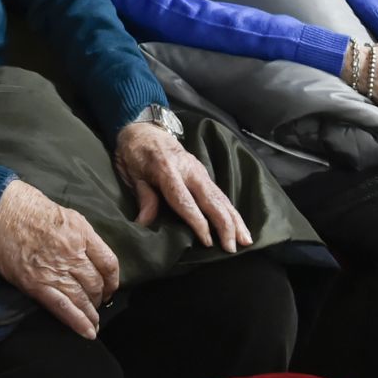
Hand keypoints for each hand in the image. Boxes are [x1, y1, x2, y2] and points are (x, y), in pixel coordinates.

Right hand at [0, 180, 118, 339]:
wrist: (1, 211)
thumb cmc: (32, 209)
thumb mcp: (68, 216)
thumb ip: (84, 237)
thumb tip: (94, 259)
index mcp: (82, 234)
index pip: (108, 263)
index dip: (113, 280)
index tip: (110, 287)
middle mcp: (72, 254)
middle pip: (96, 283)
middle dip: (99, 297)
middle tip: (97, 302)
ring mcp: (54, 270)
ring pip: (82, 298)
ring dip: (91, 313)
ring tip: (93, 322)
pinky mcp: (36, 284)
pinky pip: (62, 307)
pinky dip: (77, 322)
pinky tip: (87, 332)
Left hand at [114, 122, 249, 253]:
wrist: (144, 129)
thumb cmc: (135, 154)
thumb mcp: (132, 173)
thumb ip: (143, 196)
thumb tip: (144, 222)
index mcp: (167, 170)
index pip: (184, 200)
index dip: (197, 221)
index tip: (207, 241)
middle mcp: (189, 170)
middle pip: (211, 199)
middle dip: (224, 224)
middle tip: (231, 248)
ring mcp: (199, 171)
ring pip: (221, 197)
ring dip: (235, 220)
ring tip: (246, 240)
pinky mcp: (204, 173)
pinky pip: (220, 194)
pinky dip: (232, 211)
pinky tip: (240, 226)